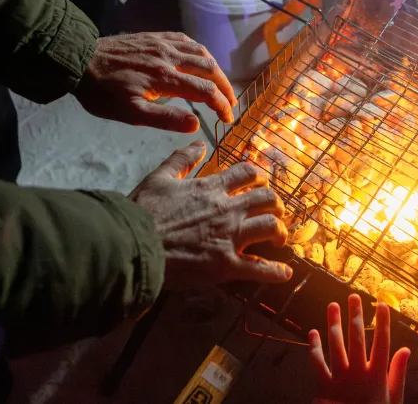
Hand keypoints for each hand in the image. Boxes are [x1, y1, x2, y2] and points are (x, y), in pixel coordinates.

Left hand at [75, 32, 236, 131]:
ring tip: (220, 82)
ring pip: (200, 51)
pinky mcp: (154, 36)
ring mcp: (162, 43)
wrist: (78, 58)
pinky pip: (185, 39)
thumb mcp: (130, 114)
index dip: (221, 105)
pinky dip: (199, 50)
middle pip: (209, 68)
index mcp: (165, 78)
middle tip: (230, 102)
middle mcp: (169, 57)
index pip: (205, 91)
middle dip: (225, 87)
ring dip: (215, 68)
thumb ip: (165, 119)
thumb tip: (196, 123)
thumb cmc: (102, 92)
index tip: (228, 118)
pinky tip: (199, 57)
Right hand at [129, 142, 292, 288]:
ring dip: (280, 232)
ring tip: (280, 238)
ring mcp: (229, 238)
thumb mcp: (159, 177)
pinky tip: (284, 273)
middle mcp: (227, 210)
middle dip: (276, 204)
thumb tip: (198, 143)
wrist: (134, 245)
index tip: (260, 183)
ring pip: (271, 227)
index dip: (258, 176)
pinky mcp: (226, 266)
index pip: (247, 173)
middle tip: (275, 211)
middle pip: (267, 199)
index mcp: (211, 188)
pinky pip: (259, 268)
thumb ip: (181, 159)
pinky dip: (275, 272)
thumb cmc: (143, 212)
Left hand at [309, 295, 410, 403]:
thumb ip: (398, 373)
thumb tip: (407, 349)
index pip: (382, 342)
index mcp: (377, 376)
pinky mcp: (324, 388)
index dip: (383, 322)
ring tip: (333, 306)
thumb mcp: (394, 399)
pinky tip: (313, 332)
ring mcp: (339, 380)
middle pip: (357, 338)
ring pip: (335, 345)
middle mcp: (358, 374)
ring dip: (334, 323)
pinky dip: (314, 348)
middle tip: (354, 296)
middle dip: (355, 315)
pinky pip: (317, 364)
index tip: (382, 304)